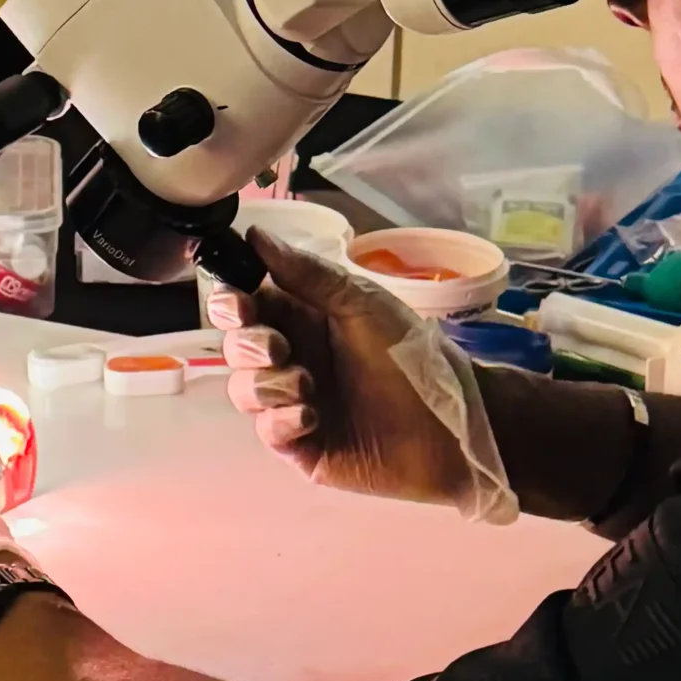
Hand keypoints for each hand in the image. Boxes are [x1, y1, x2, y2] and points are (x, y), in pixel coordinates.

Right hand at [209, 230, 517, 521]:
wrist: (449, 422)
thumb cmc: (410, 355)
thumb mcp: (361, 303)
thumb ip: (306, 273)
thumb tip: (255, 235)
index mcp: (304, 318)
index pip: (247, 305)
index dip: (232, 302)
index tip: (238, 303)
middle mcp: (293, 358)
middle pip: (237, 347)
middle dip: (246, 344)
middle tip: (277, 347)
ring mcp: (293, 403)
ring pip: (245, 390)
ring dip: (265, 384)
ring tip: (306, 386)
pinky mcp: (301, 445)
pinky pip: (267, 430)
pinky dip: (280, 420)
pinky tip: (311, 415)